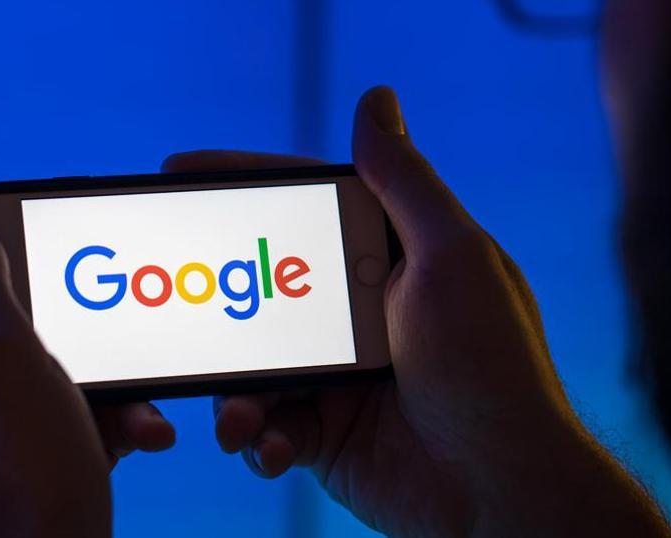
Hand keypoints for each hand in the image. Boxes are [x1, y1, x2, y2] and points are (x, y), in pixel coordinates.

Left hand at [0, 219, 111, 536]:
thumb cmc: (22, 472)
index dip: (35, 277)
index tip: (85, 283)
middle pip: (30, 335)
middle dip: (91, 349)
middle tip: (122, 367)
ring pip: (60, 378)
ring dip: (111, 391)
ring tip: (139, 418)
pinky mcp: (24, 465)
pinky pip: (72, 420)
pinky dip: (110, 424)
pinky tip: (138, 438)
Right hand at [183, 88, 670, 535]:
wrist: (499, 490)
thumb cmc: (490, 366)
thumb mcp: (452, 257)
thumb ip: (405, 183)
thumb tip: (374, 102)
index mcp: (390, 260)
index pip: (305, 205)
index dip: (246, 182)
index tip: (182, 167)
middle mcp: (359, 312)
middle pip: (265, 284)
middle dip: (219, 295)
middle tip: (171, 295)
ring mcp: (337, 373)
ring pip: (253, 362)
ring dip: (234, 389)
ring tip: (237, 415)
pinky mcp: (323, 430)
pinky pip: (266, 424)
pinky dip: (259, 436)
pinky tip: (273, 446)